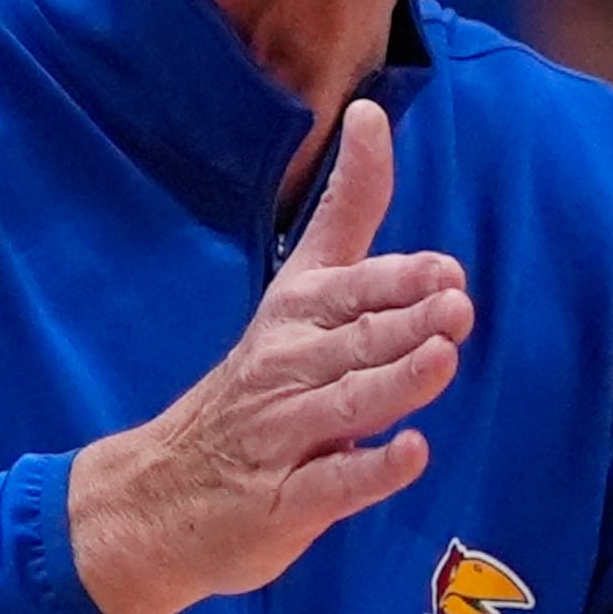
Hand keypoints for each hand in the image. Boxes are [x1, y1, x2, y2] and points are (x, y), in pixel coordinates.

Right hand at [71, 100, 472, 613]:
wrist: (158, 494)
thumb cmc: (254, 389)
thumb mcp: (294, 294)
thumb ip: (345, 214)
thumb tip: (370, 112)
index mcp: (293, 317)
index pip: (344, 283)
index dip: (393, 275)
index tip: (443, 266)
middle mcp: (286, 369)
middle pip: (351, 340)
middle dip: (403, 321)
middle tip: (455, 305)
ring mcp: (282, 436)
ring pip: (344, 403)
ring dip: (394, 381)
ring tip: (440, 359)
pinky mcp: (282, 501)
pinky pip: (332, 483)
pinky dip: (370, 470)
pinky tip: (409, 453)